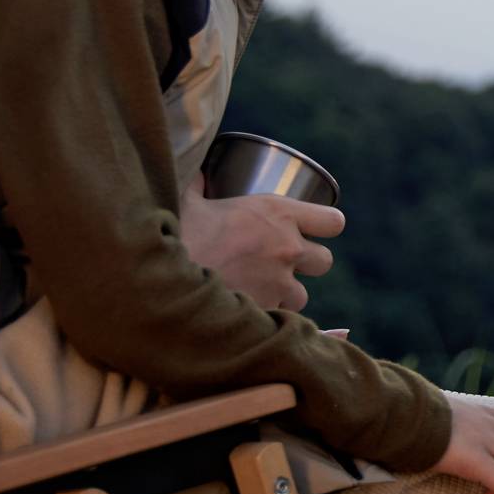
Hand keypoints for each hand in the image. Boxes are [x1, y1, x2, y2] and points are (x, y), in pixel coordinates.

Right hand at [178, 178, 345, 311]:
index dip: (326, 226)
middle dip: (308, 264)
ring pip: (301, 295)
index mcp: (278, 213)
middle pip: (325, 261)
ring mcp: (279, 283)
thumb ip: (197, 186)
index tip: (314, 230)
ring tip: (257, 291)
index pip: (333, 221)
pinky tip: (244, 316)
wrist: (160, 276)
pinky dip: (264, 319)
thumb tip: (196, 173)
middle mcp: (287, 248)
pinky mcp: (265, 312)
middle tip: (282, 264)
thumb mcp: (189, 201)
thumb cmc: (176, 232)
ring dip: (285, 295)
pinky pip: (277, 320)